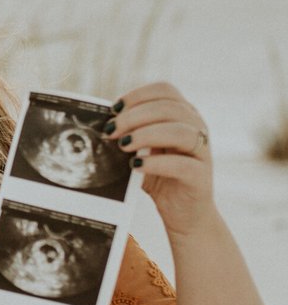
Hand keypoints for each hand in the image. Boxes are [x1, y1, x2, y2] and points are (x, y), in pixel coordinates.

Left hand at [108, 82, 214, 237]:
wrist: (184, 214)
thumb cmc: (161, 178)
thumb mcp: (142, 151)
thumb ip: (129, 135)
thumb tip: (102, 123)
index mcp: (183, 115)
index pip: (165, 91)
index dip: (138, 95)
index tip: (114, 109)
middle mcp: (197, 127)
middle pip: (170, 108)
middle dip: (135, 116)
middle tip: (111, 131)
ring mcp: (202, 151)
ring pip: (180, 131)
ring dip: (147, 135)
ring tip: (123, 146)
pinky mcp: (201, 176)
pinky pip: (183, 164)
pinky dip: (156, 163)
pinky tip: (136, 167)